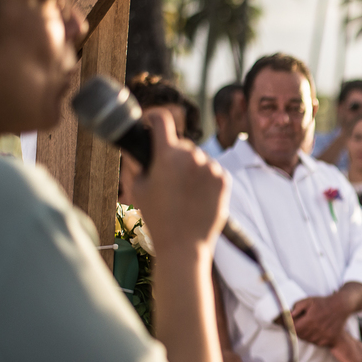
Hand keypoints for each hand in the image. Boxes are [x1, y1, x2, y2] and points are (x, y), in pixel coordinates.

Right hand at [129, 109, 227, 253]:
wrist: (184, 244)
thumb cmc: (157, 218)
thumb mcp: (137, 188)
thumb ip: (136, 163)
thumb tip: (136, 147)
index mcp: (168, 155)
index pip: (161, 119)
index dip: (153, 117)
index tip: (150, 121)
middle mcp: (193, 157)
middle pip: (181, 144)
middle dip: (172, 154)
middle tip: (166, 176)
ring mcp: (212, 167)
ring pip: (198, 158)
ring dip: (191, 167)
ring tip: (183, 192)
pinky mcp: (225, 179)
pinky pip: (212, 170)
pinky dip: (205, 178)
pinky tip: (196, 196)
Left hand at [291, 294, 349, 346]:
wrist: (341, 307)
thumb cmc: (323, 303)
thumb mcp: (308, 300)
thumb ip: (297, 307)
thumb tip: (289, 315)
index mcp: (310, 320)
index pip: (294, 329)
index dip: (290, 327)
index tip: (290, 324)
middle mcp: (317, 330)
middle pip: (301, 336)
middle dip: (298, 330)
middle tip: (302, 324)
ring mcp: (324, 336)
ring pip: (308, 340)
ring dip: (306, 335)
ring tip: (311, 326)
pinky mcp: (329, 340)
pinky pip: (317, 343)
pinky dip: (314, 338)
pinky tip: (317, 330)